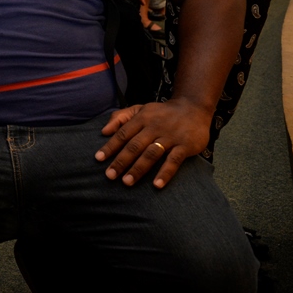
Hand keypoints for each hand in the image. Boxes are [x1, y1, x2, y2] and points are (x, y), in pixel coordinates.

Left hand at [95, 98, 212, 187]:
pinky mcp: (185, 145)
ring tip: (127, 182)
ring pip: (151, 154)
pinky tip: (156, 185)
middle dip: (121, 161)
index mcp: (142, 119)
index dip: (110, 146)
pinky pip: (174, 160)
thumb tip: (104, 131)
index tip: (99, 159)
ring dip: (138, 168)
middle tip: (109, 176)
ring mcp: (170, 137)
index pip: (123, 134)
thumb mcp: (141, 108)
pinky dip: (165, 173)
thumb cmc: (162, 113)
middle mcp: (154, 127)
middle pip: (134, 146)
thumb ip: (121, 117)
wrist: (194, 107)